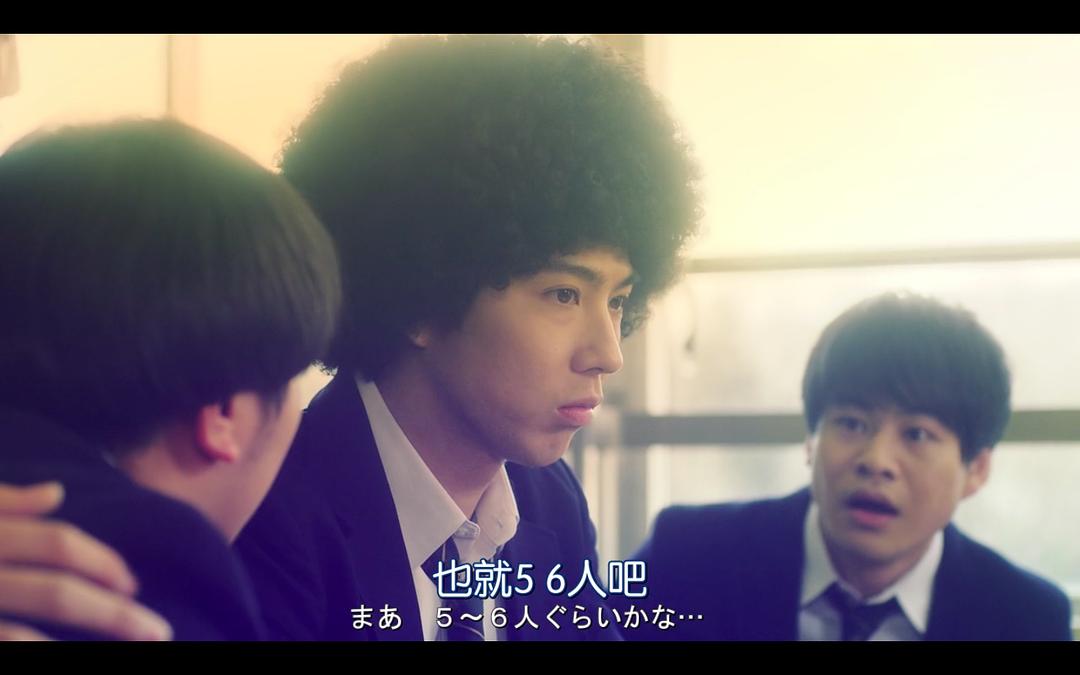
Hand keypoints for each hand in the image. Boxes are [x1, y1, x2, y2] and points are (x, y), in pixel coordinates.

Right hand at [0, 482, 171, 639]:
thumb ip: (6, 501)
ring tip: (139, 646)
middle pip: (58, 594)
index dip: (103, 564)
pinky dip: (40, 651)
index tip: (133, 585)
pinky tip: (67, 655)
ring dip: (94, 631)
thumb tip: (56, 492)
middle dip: (115, 615)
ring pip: (26, 636)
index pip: (59, 545)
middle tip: (159, 633)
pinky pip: (9, 642)